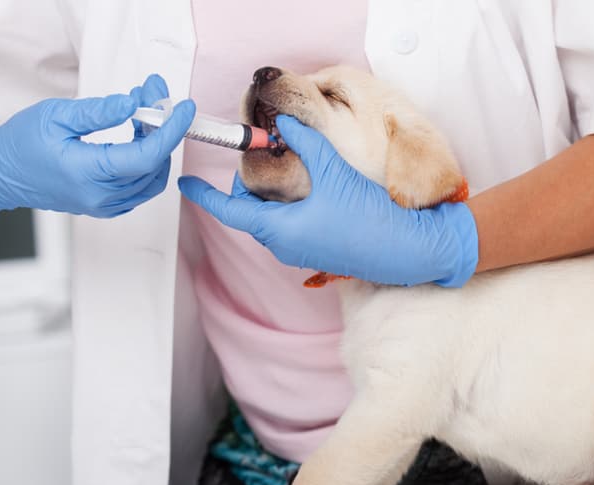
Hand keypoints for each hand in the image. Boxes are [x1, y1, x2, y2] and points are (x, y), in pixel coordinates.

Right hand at [0, 74, 194, 216]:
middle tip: (153, 95)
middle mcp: (101, 196)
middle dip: (161, 126)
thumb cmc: (21, 144)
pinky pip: (142, 187)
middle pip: (153, 163)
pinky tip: (138, 136)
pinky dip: (148, 161)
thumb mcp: (56, 116)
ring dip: (156, 143)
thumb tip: (133, 104)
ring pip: (152, 177)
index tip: (183, 107)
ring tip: (143, 113)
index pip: (147, 155)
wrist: (1, 173)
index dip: (171, 130)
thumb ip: (98, 112)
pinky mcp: (107, 207)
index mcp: (88, 174)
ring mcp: (106, 206)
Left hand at [178, 115, 477, 286]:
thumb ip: (306, 142)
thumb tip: (286, 121)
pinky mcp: (318, 254)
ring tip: (294, 169)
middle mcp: (284, 246)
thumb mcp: (334, 173)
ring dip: (272, 196)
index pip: (229, 210)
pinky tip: (315, 191)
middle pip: (249, 212)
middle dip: (250, 184)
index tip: (185, 184)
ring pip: (270, 220)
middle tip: (268, 155)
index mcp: (279, 229)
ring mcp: (301, 254)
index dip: (204, 195)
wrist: (409, 251)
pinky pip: (290, 228)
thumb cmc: (370, 219)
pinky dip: (289, 207)